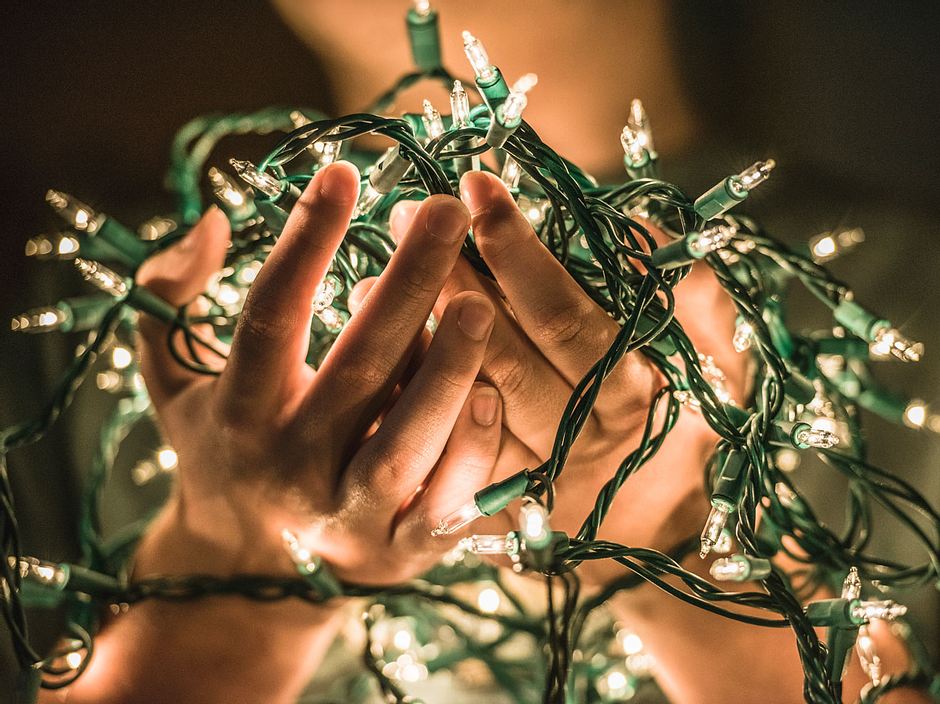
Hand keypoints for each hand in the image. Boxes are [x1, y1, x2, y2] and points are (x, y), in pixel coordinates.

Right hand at [133, 162, 501, 585]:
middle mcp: (290, 467)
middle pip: (356, 369)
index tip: (343, 171)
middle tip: (446, 211)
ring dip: (449, 369)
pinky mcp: (399, 551)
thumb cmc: (222, 447)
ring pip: (406, 442)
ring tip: (479, 298)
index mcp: (237, 413)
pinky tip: (495, 390)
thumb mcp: (173, 377)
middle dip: (406, 284)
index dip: (305, 241)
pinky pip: (446, 501)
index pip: (270, 315)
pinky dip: (473, 450)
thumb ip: (167, 298)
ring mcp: (347, 515)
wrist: (245, 573)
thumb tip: (209, 219)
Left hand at [364, 171, 745, 585]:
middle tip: (408, 212)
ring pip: (466, 399)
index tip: (478, 187)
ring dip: (420, 334)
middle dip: (452, 278)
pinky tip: (383, 345)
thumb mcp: (718, 361)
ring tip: (376, 267)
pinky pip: (445, 447)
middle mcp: (577, 437)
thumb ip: (695, 298)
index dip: (518, 251)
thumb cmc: (684, 422)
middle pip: (504, 354)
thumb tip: (639, 232)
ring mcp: (530, 474)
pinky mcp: (494, 500)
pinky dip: (413, 395)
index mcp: (630, 393)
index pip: (566, 315)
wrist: (655, 527)